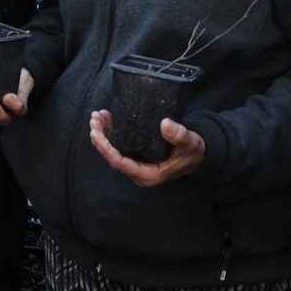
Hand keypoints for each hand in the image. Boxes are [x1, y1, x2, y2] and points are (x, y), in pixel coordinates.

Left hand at [89, 110, 205, 185]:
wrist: (196, 156)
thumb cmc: (193, 152)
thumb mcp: (191, 143)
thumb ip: (179, 135)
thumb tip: (164, 124)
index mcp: (148, 174)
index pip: (120, 163)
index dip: (106, 149)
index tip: (96, 134)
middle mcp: (138, 171)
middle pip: (112, 156)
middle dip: (100, 138)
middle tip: (94, 119)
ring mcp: (135, 163)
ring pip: (113, 150)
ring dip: (103, 133)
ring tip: (97, 115)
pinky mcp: (136, 155)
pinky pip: (119, 145)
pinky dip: (111, 132)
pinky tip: (106, 118)